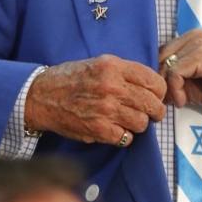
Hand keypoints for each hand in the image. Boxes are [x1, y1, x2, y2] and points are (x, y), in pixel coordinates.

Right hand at [24, 55, 166, 145]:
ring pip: (142, 123)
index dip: (159, 91)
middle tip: (152, 112)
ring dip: (139, 124)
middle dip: (156, 110)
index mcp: (114, 67)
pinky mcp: (98, 129)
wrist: (42, 95)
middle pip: (152, 103)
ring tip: (130, 120)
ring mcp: (105, 109)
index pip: (154, 81)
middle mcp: (112, 87)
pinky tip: (117, 129)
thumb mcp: (100, 63)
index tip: (157, 95)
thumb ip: (125, 72)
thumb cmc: (72, 78)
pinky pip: (126, 138)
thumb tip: (152, 86)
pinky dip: (125, 136)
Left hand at [158, 30, 201, 114]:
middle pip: (160, 57)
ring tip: (178, 101)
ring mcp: (200, 43)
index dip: (157, 74)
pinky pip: (175, 72)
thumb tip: (149, 82)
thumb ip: (171, 76)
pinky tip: (183, 101)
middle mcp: (194, 35)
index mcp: (190, 37)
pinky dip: (175, 89)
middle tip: (169, 99)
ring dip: (167, 87)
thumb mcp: (190, 82)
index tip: (164, 93)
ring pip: (166, 64)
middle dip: (160, 81)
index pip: (160, 52)